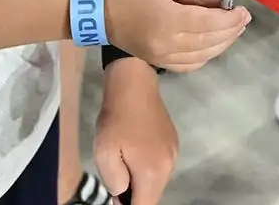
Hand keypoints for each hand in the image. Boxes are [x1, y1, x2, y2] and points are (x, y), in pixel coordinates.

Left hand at [94, 60, 178, 204]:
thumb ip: (114, 182)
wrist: (133, 85)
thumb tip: (122, 194)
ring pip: (156, 181)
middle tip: (115, 183)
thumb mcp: (104, 153)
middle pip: (152, 195)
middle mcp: (169, 166)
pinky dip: (147, 169)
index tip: (116, 198)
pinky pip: (160, 166)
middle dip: (135, 195)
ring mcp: (174, 153)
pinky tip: (134, 154)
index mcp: (153, 172)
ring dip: (141, 182)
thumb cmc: (115, 120)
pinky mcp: (173, 142)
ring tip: (123, 165)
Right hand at [104, 0, 249, 71]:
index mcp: (170, 20)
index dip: (231, 19)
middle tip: (244, 19)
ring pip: (203, 56)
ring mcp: (163, 57)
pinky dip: (205, 56)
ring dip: (222, 44)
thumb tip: (221, 4)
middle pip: (210, 41)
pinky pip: (189, 65)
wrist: (96, 10)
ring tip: (234, 30)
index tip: (244, 11)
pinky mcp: (157, 62)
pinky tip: (213, 45)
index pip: (211, 23)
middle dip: (231, 31)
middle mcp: (169, 43)